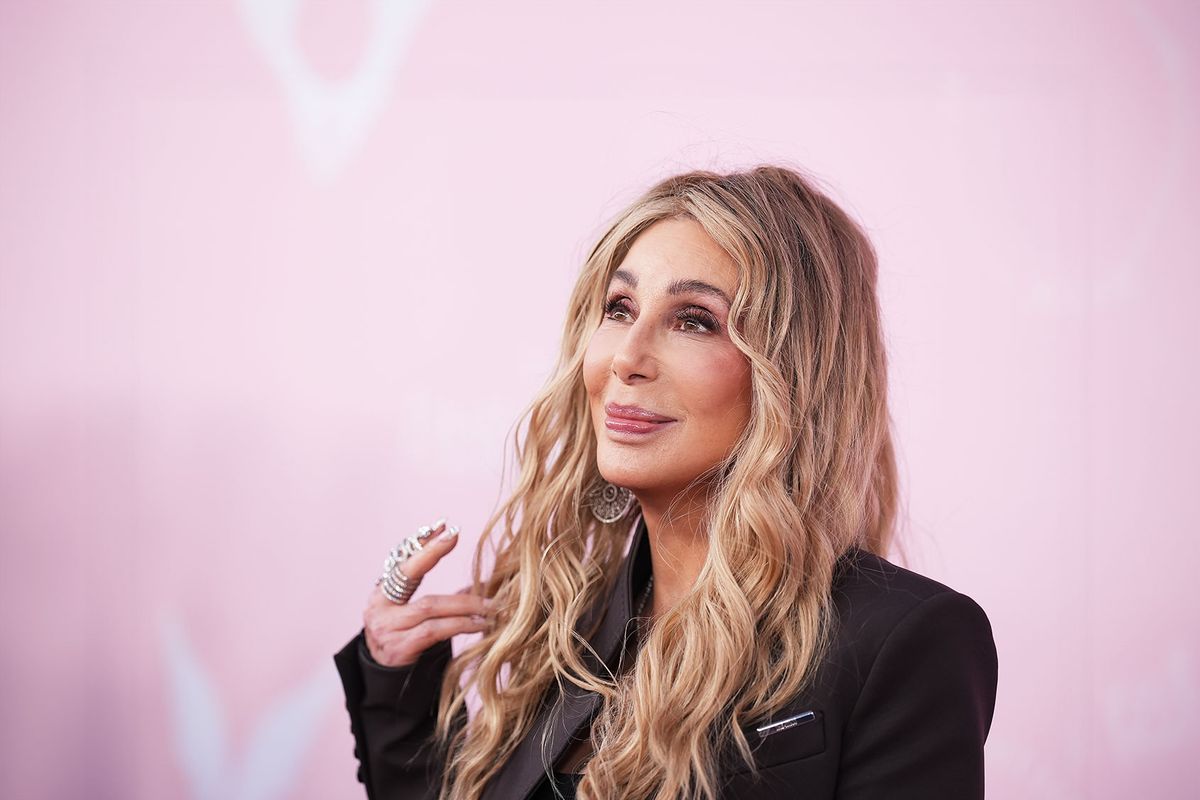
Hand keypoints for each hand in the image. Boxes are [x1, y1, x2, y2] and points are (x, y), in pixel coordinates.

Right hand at [362, 519, 493, 667]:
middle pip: (410, 575)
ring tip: (490, 603)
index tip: (443, 526)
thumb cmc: (408, 643)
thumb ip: (442, 599)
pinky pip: (435, 630)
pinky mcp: (399, 648)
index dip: (421, 543)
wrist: (388, 686)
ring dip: (465, 602)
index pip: (402, 562)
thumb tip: (483, 583)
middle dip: (433, 552)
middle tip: (454, 535)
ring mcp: (387, 629)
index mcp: (381, 595)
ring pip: (430, 606)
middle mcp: (379, 608)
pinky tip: (480, 624)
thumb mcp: (416, 616)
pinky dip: (461, 624)